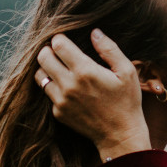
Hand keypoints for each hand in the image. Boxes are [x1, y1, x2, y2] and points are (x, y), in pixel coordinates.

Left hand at [35, 29, 152, 160]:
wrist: (120, 135)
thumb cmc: (127, 101)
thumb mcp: (127, 72)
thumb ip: (109, 49)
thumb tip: (94, 32)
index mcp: (85, 71)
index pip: (58, 45)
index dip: (60, 38)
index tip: (65, 39)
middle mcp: (68, 85)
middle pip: (43, 57)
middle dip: (49, 50)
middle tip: (59, 52)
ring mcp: (60, 100)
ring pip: (40, 75)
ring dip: (47, 68)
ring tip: (59, 68)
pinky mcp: (58, 113)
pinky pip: (47, 93)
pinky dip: (53, 87)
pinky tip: (67, 87)